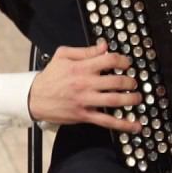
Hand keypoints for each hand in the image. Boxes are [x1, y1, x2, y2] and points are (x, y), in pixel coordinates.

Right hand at [28, 42, 142, 132]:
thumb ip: (84, 51)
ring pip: (114, 100)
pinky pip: (106, 121)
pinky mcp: (84, 115)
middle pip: (116, 81)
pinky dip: (122, 124)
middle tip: (133, 82)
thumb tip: (104, 46)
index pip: (109, 60)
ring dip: (130, 99)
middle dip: (130, 81)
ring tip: (137, 98)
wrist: (34, 98)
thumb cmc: (50, 76)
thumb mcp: (63, 56)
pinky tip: (135, 126)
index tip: (127, 64)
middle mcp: (86, 84)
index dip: (123, 61)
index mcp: (81, 67)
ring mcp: (86, 101)